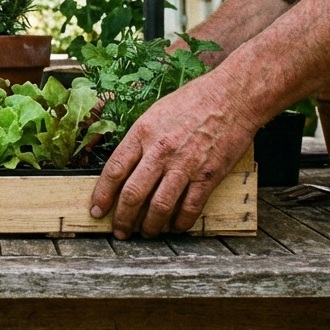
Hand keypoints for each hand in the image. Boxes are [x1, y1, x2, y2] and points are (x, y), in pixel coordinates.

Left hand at [89, 75, 258, 238]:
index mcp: (143, 133)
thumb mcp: (155, 112)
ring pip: (159, 207)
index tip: (97, 210)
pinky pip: (189, 208)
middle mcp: (160, 151)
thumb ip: (139, 139)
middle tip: (119, 231)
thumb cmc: (194, 100)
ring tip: (146, 233)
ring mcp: (184, 165)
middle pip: (132, 194)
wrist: (233, 97)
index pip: (114, 170)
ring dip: (150, 226)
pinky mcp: (207, 176)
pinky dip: (180, 223)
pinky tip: (176, 227)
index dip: (102, 195)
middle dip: (122, 219)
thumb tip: (125, 165)